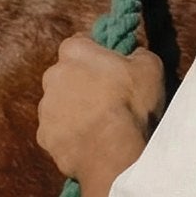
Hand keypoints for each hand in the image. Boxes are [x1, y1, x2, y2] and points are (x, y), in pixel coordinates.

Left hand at [37, 36, 165, 177]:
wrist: (115, 153)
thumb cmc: (132, 105)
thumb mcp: (151, 68)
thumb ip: (139, 53)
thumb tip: (135, 53)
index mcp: (75, 53)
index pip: (79, 43)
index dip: (94, 53)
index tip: (108, 64)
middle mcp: (52, 76)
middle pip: (65, 75)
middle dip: (81, 83)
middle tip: (107, 98)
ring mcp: (45, 109)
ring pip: (59, 105)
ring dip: (74, 110)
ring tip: (100, 125)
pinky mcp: (44, 136)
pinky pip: (57, 132)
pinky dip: (71, 136)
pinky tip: (91, 142)